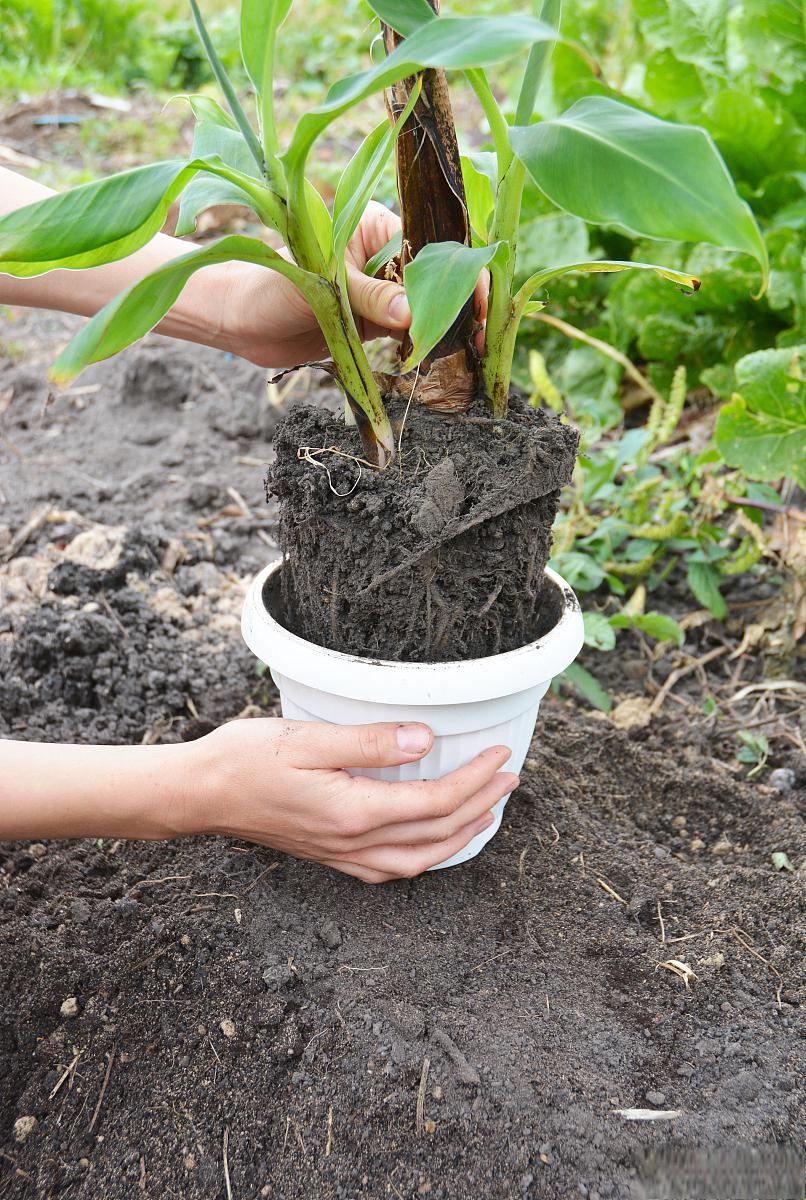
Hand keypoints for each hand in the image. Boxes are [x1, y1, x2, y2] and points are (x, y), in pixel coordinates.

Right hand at [185, 718, 516, 882]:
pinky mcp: (330, 857)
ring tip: (487, 813)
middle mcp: (353, 842)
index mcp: (354, 811)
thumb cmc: (247, 758)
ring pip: (419, 861)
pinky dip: (426, 857)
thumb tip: (423, 740)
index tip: (499, 755)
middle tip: (510, 779)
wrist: (201, 792)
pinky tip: (432, 841)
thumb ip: (370, 742)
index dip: (474, 779)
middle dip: (481, 807)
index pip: (435, 801)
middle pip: (437, 834)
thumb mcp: (309, 737)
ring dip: (460, 838)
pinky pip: (392, 869)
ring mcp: (342, 856)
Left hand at [219, 201, 488, 367]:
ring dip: (445, 330)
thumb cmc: (274, 286)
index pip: (433, 247)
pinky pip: (408, 332)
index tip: (479, 307)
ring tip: (467, 356)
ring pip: (426, 308)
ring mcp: (381, 290)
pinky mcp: (373, 322)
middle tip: (480, 341)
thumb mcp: (326, 287)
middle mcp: (384, 256)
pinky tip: (437, 361)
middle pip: (437, 279)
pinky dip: (423, 346)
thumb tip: (412, 315)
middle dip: (461, 307)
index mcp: (377, 228)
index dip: (461, 275)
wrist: (242, 323)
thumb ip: (370, 299)